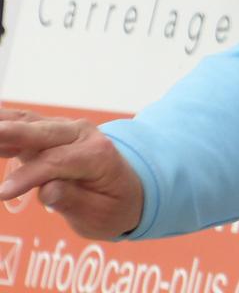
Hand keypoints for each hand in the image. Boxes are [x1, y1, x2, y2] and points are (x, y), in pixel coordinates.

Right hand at [0, 109, 142, 239]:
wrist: (126, 187)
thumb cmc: (112, 205)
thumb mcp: (100, 214)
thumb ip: (74, 201)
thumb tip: (47, 190)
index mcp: (98, 155)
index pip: (57, 162)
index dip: (28, 177)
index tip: (2, 193)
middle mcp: (82, 135)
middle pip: (41, 133)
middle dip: (11, 133)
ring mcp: (65, 129)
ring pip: (28, 122)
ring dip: (4, 124)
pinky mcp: (49, 131)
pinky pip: (23, 123)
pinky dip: (4, 123)